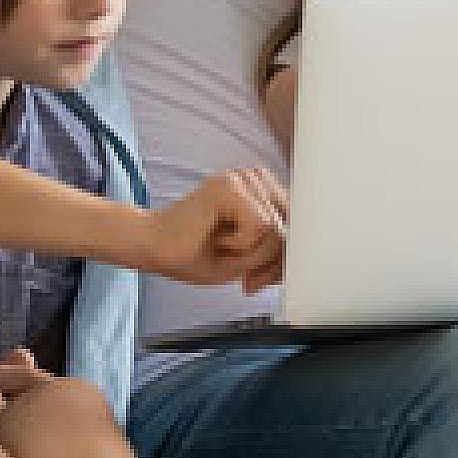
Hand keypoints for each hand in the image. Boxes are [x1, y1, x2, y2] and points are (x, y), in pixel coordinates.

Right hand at [144, 168, 287, 291]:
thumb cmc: (195, 253)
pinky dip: (242, 244)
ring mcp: (243, 179)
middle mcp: (255, 180)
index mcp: (262, 192)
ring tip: (224, 246)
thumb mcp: (248, 258)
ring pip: (278, 228)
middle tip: (247, 277)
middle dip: (272, 262)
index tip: (263, 278)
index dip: (286, 257)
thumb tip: (304, 252)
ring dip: (252, 252)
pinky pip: (261, 225)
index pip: (298, 223)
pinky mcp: (231, 185)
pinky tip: (219, 238)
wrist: (153, 247)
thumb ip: (278, 251)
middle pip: (292, 227)